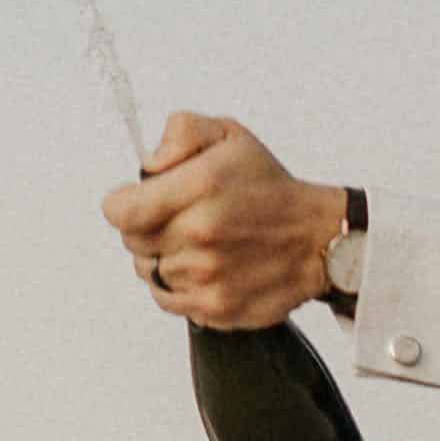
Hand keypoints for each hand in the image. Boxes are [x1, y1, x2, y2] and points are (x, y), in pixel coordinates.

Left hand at [103, 112, 346, 328]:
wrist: (317, 238)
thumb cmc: (268, 186)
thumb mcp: (229, 135)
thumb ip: (180, 132)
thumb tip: (148, 165)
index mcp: (202, 186)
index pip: (121, 211)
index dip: (122, 203)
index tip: (136, 200)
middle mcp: (201, 235)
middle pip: (132, 242)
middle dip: (146, 227)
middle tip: (177, 217)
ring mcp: (207, 276)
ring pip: (148, 272)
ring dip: (162, 257)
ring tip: (195, 242)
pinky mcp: (215, 308)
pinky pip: (168, 299)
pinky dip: (177, 285)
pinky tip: (203, 266)